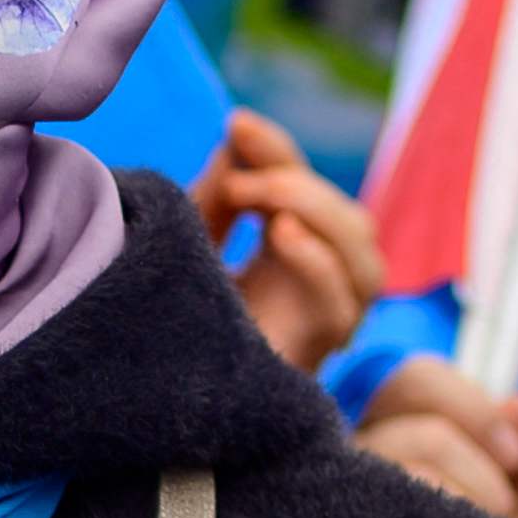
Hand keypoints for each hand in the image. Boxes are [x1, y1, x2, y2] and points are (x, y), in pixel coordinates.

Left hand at [194, 112, 380, 374]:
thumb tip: (237, 135)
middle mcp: (321, 286)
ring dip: (315, 211)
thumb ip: (215, 194)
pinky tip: (279, 236)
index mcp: (294, 254)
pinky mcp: (314, 351)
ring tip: (256, 198)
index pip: (306, 188)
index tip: (236, 123)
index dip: (279, 151)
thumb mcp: (191, 243)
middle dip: (296, 180)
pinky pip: (342, 302)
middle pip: (349, 218)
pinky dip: (318, 260)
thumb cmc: (175, 321)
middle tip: (237, 179)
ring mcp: (325, 320)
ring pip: (364, 254)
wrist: (153, 394)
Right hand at [352, 354, 517, 517]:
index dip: (473, 403)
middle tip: (509, 490)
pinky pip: (397, 496)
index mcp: (392, 430)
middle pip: (404, 387)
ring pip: (412, 443)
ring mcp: (339, 483)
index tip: (517, 455)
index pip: (413, 378)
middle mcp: (353, 449)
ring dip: (471, 489)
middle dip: (474, 431)